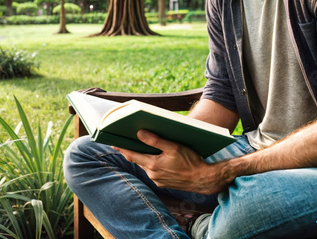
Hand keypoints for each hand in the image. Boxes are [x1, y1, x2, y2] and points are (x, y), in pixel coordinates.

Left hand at [113, 130, 231, 194]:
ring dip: (142, 157)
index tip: (113, 142)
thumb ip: (155, 140)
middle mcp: (153, 174)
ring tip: (139, 146)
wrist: (203, 179)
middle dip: (130, 151)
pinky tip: (155, 157)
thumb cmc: (190, 161)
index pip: (132, 155)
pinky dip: (151, 163)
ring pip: (146, 166)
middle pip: (137, 160)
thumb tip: (139, 133)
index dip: (122, 148)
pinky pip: (153, 171)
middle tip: (122, 141)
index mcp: (153, 165)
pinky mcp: (164, 183)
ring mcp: (158, 180)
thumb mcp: (173, 147)